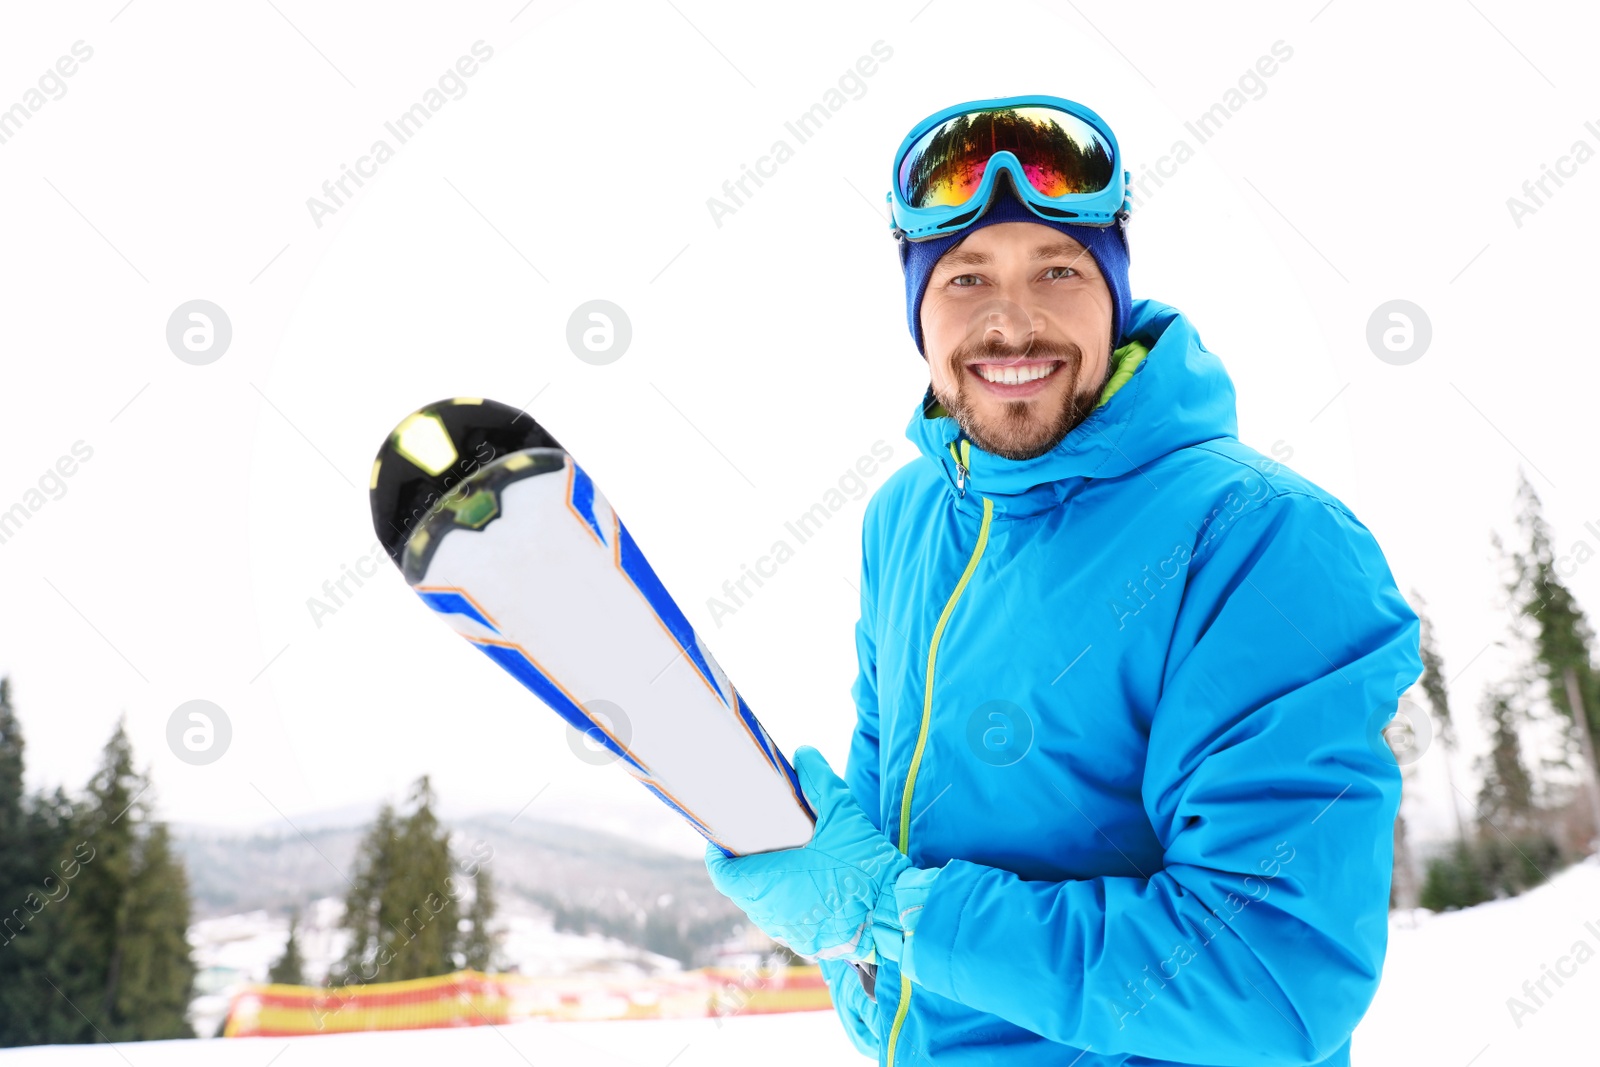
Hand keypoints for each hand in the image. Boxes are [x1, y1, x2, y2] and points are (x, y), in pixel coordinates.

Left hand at [704, 746, 911, 961]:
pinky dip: (787, 902)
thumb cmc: (867, 869)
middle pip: (742, 888)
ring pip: (763, 906)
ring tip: (784, 860)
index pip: (723, 873)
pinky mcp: (807, 943)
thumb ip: (819, 782)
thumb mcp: (844, 816)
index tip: (726, 836)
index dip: (719, 853)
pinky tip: (807, 885)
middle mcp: (772, 913)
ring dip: (767, 885)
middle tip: (760, 840)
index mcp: (770, 884)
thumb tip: (803, 754)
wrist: (898, 916)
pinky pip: (784, 920)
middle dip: (747, 864)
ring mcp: (789, 932)